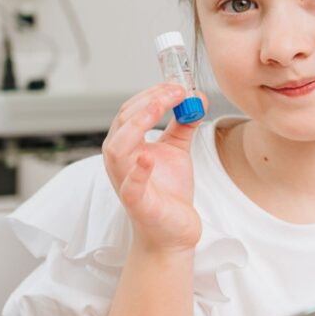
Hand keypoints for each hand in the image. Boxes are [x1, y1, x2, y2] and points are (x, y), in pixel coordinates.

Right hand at [102, 83, 208, 252]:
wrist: (173, 231)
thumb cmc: (168, 191)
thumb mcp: (177, 150)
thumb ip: (184, 123)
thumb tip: (198, 97)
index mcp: (127, 144)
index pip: (131, 110)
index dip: (153, 93)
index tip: (179, 84)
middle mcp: (120, 160)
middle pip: (123, 122)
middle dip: (149, 101)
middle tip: (177, 91)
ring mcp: (125, 181)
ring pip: (117, 148)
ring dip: (137, 124)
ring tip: (159, 108)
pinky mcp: (136, 203)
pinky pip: (130, 186)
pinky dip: (137, 171)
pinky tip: (148, 157)